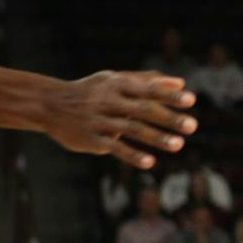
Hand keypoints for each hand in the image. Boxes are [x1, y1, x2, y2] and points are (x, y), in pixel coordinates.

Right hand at [46, 71, 198, 169]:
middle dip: (168, 118)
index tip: (191, 100)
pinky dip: (132, 155)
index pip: (148, 89)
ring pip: (132, 129)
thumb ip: (147, 80)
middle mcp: (109, 101)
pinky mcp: (92, 140)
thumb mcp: (115, 80)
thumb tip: (180, 82)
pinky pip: (115, 148)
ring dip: (156, 137)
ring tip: (178, 145)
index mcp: (117, 84)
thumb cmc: (91, 91)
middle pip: (143, 109)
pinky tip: (150, 162)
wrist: (50, 104)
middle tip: (192, 125)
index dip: (169, 94)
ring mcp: (100, 121)